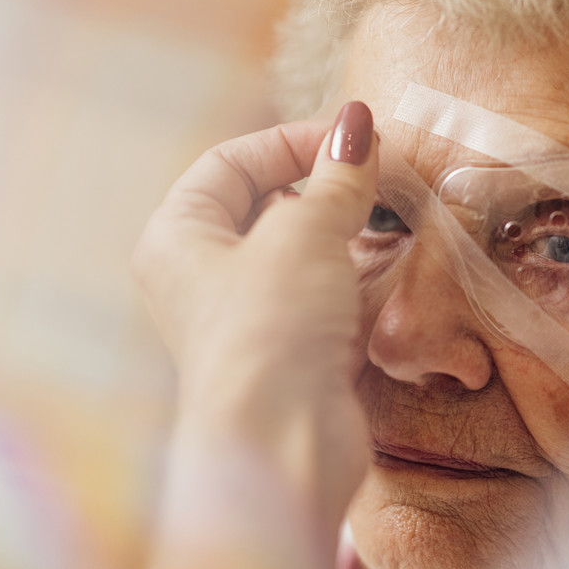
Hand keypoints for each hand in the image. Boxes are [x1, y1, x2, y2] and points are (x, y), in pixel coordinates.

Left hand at [131, 102, 377, 568]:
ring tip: (390, 217)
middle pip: (265, 205)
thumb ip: (336, 178)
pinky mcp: (290, 352)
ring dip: (346, 232)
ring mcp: (249, 317)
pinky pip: (324, 295)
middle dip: (324, 186)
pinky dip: (355, 276)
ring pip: (300, 253)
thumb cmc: (271, 328)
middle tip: (379, 174)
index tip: (355, 138)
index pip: (232, 162)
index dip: (293, 140)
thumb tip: (359, 123)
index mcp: (178, 237)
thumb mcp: (305, 234)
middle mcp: (203, 276)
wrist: (285, 445)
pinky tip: (390, 268)